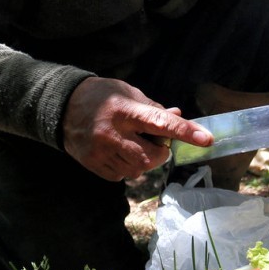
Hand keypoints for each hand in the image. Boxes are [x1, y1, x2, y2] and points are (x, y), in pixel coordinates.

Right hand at [62, 77, 212, 181]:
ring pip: (138, 170)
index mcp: (125, 110)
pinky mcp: (92, 164)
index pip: (160, 123)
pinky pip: (122, 176)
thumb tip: (179, 118)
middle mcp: (113, 133)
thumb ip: (153, 108)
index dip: (185, 132)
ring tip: (131, 145)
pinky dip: (126, 167)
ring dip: (143, 161)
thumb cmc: (101, 96)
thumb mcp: (127, 93)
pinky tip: (117, 152)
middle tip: (152, 141)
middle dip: (160, 153)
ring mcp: (101, 151)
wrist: (61, 107)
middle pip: (152, 157)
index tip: (206, 139)